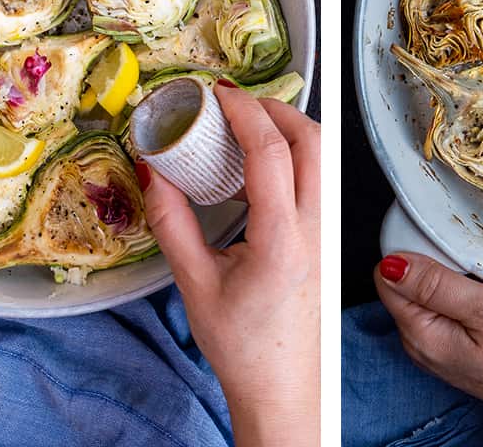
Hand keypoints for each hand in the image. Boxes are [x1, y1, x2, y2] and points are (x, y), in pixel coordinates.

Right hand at [138, 82, 319, 446]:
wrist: (283, 387)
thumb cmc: (244, 347)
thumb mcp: (194, 284)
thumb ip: (171, 223)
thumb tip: (154, 172)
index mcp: (283, 240)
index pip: (271, 152)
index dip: (244, 112)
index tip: (218, 94)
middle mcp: (316, 231)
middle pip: (313, 141)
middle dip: (275, 109)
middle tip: (234, 103)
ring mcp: (328, 233)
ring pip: (323, 158)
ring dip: (288, 130)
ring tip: (243, 127)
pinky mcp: (328, 238)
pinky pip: (319, 180)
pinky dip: (293, 157)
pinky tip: (257, 168)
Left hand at [375, 253, 482, 446]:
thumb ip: (435, 285)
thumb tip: (391, 264)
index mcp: (419, 333)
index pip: (388, 277)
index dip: (413, 254)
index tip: (448, 252)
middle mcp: (419, 343)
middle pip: (406, 285)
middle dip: (433, 265)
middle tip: (474, 267)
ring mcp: (437, 348)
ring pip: (428, 295)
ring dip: (451, 279)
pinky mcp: (456, 349)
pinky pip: (446, 310)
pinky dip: (462, 295)